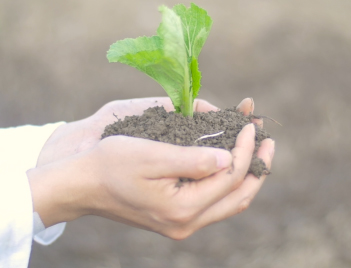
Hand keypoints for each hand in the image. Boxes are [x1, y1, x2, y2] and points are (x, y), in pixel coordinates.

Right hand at [27, 123, 274, 239]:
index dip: (245, 149)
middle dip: (257, 167)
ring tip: (256, 150)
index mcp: (183, 209)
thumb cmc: (111, 164)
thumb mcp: (152, 155)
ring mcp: (181, 225)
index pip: (230, 177)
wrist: (81, 186)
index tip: (251, 125)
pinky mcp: (175, 219)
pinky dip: (227, 183)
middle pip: (237, 197)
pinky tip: (229, 163)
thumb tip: (230, 159)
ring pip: (228, 203)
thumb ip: (194, 159)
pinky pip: (213, 204)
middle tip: (268, 141)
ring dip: (245, 176)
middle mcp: (186, 224)